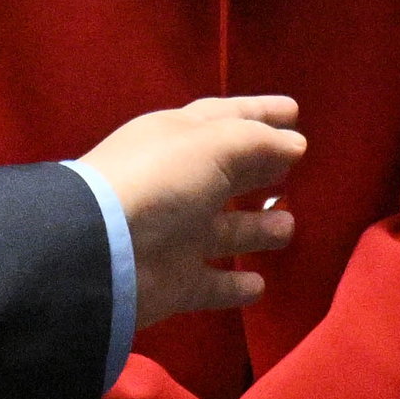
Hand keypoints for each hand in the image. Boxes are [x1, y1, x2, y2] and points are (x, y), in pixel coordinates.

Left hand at [77, 96, 303, 329]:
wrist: (103, 250)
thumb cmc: (161, 180)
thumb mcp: (214, 144)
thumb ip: (259, 141)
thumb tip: (296, 144)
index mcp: (178, 141)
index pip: (225, 118)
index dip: (259, 112)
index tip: (294, 111)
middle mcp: (178, 185)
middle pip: (228, 174)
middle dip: (260, 170)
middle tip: (295, 167)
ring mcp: (176, 236)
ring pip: (226, 231)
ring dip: (257, 229)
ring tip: (287, 226)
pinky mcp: (175, 282)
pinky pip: (212, 284)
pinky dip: (234, 287)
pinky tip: (259, 285)